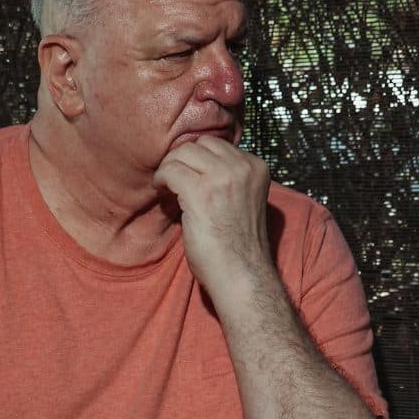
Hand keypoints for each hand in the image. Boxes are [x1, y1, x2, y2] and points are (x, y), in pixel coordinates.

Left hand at [153, 136, 271, 293]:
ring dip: (171, 168)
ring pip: (183, 152)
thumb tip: (196, 161)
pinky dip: (161, 180)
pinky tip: (162, 194)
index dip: (200, 160)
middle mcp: (243, 168)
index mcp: (257, 168)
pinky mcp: (201, 192)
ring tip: (168, 187)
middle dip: (184, 160)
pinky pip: (170, 170)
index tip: (190, 176)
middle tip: (175, 181)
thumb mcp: (244, 200)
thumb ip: (230, 178)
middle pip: (201, 144)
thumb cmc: (238, 246)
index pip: (220, 145)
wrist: (241, 275)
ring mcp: (223, 178)